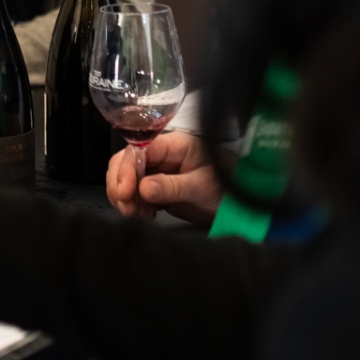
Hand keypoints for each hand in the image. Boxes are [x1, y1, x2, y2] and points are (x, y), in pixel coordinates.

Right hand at [105, 131, 219, 223]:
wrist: (239, 203)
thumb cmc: (226, 187)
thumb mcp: (201, 187)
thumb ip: (171, 186)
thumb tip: (143, 188)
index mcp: (174, 144)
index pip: (140, 149)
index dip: (128, 169)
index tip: (125, 191)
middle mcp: (161, 153)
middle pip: (126, 161)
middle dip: (120, 183)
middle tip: (126, 206)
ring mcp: (157, 169)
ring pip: (125, 176)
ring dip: (124, 196)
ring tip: (136, 213)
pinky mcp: (155, 186)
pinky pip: (133, 191)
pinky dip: (130, 203)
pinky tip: (142, 214)